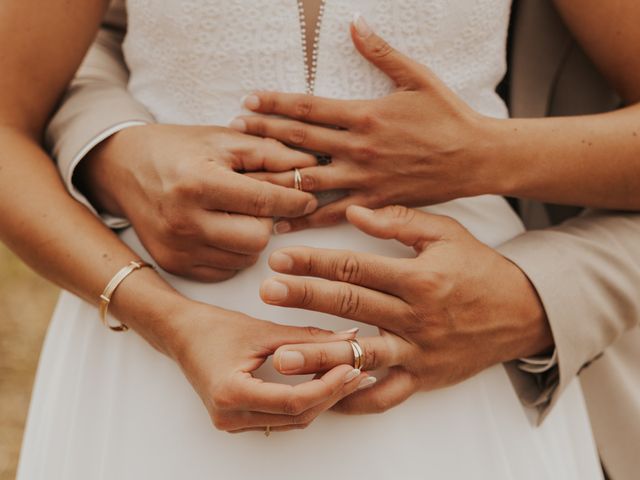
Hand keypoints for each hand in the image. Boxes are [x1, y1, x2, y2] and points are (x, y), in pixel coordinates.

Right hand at [77, 124, 318, 280]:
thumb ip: (269, 153)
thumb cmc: (178, 150)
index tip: (307, 198)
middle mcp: (184, 221)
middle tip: (257, 203)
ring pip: (245, 257)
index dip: (294, 200)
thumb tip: (310, 165)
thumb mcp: (222, 139)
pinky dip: (233, 252)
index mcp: (197, 183)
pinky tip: (221, 229)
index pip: (263, 201)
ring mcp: (177, 248)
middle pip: (257, 238)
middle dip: (267, 220)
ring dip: (251, 237)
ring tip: (235, 213)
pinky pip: (226, 269)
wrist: (123, 169)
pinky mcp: (174, 265)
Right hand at [163, 299, 370, 432]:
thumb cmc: (213, 327)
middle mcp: (230, 417)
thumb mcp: (263, 330)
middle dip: (332, 394)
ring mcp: (233, 422)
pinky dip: (305, 402)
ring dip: (322, 400)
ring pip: (292, 420)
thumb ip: (307, 337)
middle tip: (359, 371)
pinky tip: (324, 384)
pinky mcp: (238, 418)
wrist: (180, 333)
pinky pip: (281, 417)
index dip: (327, 387)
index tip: (352, 367)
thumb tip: (349, 338)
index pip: (292, 401)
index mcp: (231, 395)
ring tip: (348, 376)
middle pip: (296, 415)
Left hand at [230, 15, 496, 231]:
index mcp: (365, 115)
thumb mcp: (417, 77)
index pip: (309, 108)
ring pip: (309, 180)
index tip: (248, 101)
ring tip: (243, 179)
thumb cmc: (448, 116)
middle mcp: (358, 148)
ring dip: (275, 178)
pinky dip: (306, 217)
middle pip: (300, 142)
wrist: (476, 157)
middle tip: (232, 131)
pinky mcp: (374, 201)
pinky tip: (281, 220)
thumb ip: (381, 52)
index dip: (275, 103)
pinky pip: (333, 213)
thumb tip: (354, 21)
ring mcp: (364, 178)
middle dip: (263, 135)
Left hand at [259, 205, 552, 413]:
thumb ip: (400, 221)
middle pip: (351, 306)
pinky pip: (388, 396)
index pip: (355, 267)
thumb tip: (353, 214)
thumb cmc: (480, 269)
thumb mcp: (446, 234)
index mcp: (418, 278)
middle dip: (305, 298)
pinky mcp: (424, 378)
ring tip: (282, 357)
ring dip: (321, 357)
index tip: (280, 258)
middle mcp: (416, 316)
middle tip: (266, 292)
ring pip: (363, 357)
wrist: (524, 312)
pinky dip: (358, 399)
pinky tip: (326, 398)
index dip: (315, 262)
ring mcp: (419, 351)